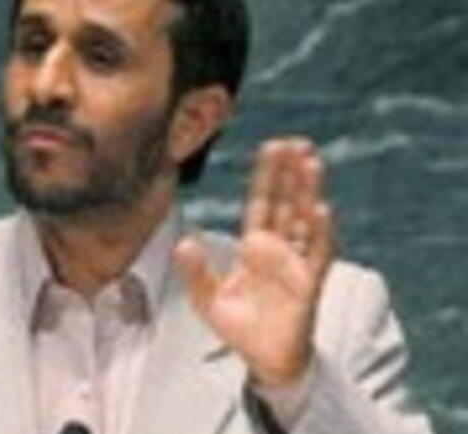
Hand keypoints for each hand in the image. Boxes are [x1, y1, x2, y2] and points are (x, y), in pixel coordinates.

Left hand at [175, 138, 334, 386]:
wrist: (264, 361)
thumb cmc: (240, 328)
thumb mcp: (208, 298)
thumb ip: (196, 271)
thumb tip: (183, 242)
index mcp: (253, 247)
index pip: (261, 204)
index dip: (266, 177)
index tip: (272, 148)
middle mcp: (278, 249)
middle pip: (286, 203)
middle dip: (291, 174)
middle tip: (296, 142)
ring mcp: (296, 264)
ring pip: (305, 220)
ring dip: (308, 192)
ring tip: (311, 162)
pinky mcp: (309, 284)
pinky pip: (317, 254)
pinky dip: (320, 232)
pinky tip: (321, 209)